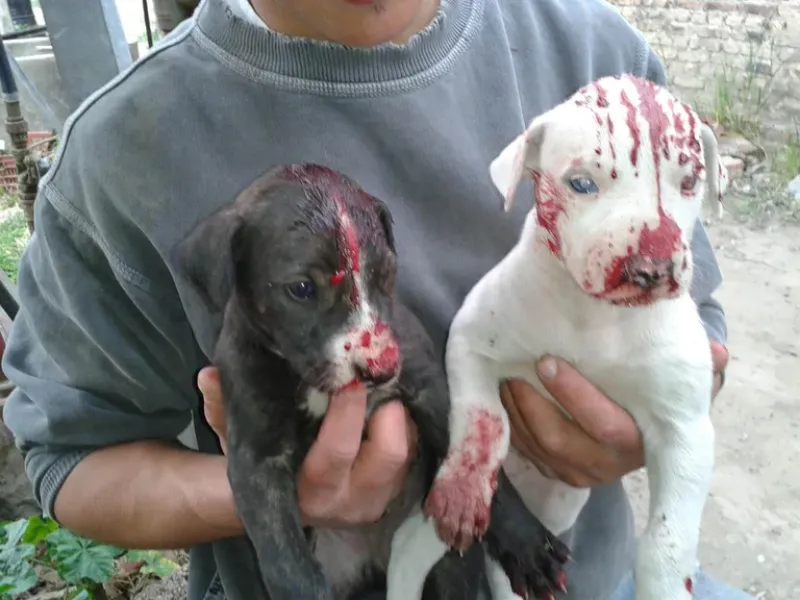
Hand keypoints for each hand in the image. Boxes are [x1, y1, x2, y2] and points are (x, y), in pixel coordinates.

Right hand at [197, 367, 417, 525]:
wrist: (280, 495)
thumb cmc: (263, 453)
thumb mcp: (237, 431)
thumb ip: (221, 406)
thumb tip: (209, 375)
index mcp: (308, 489)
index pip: (337, 451)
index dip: (348, 411)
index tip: (349, 375)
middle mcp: (346, 501)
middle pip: (389, 457)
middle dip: (390, 416)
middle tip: (381, 379)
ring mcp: (374, 498)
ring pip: (407, 455)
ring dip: (402, 418)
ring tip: (388, 384)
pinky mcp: (392, 489)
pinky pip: (414, 455)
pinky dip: (409, 426)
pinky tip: (395, 398)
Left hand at [500, 341, 728, 487]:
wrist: (637, 422)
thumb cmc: (652, 391)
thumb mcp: (676, 377)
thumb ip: (699, 364)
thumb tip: (719, 353)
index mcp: (641, 440)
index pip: (606, 426)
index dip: (576, 396)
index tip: (548, 361)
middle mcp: (609, 464)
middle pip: (562, 441)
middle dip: (533, 404)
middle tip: (515, 369)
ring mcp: (580, 472)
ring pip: (539, 448)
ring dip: (516, 412)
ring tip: (504, 376)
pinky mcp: (558, 472)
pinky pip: (527, 453)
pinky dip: (511, 425)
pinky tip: (502, 395)